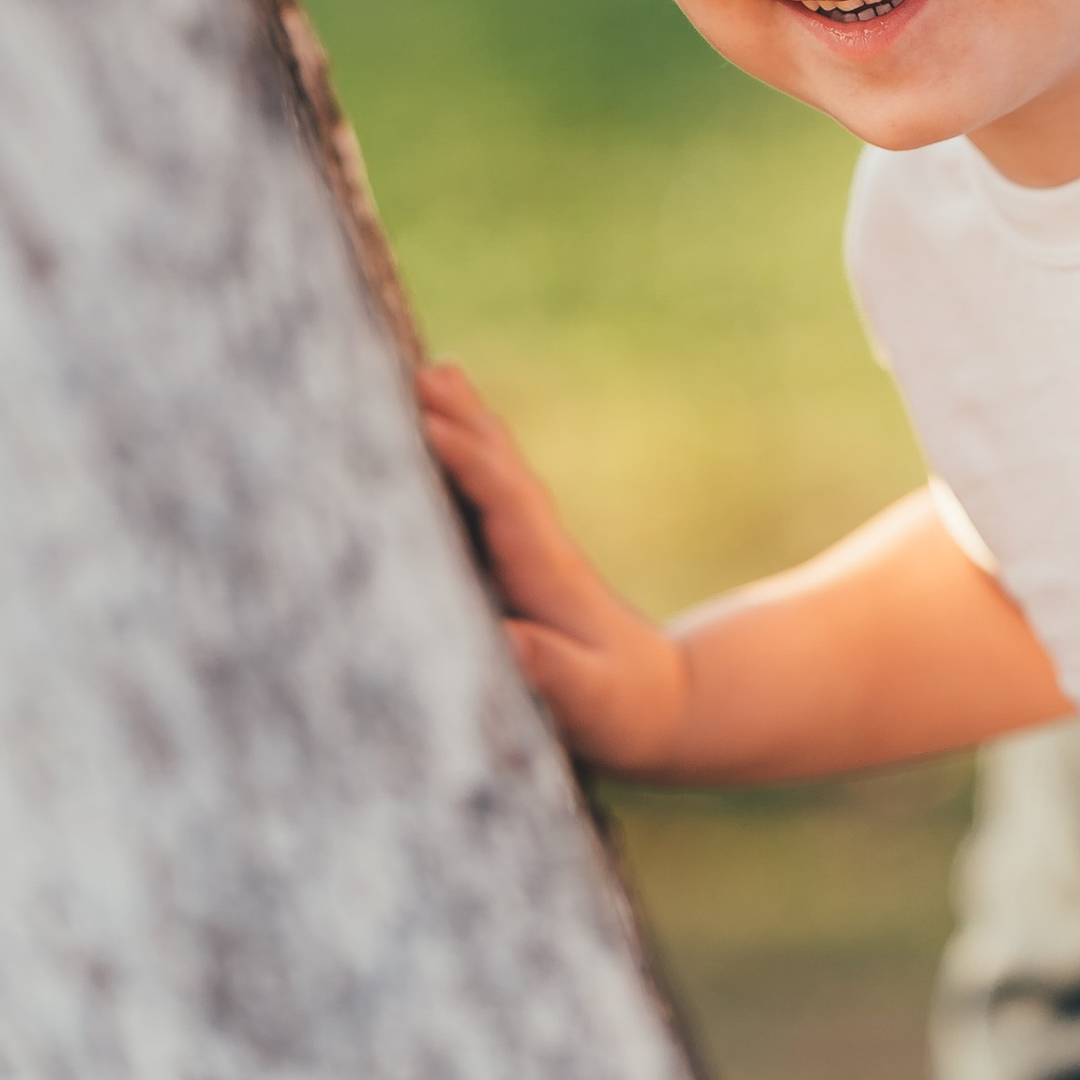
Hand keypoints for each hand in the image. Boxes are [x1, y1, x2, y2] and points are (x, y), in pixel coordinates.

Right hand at [415, 358, 689, 769]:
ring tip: (433, 370)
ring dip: (466, 421)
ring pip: (497, 469)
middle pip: (499, 468)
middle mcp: (541, 546)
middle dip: (461, 422)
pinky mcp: (524, 556)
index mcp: (548, 574)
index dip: (468, 464)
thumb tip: (511, 640)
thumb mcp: (592, 699)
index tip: (426, 425)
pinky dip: (469, 450)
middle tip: (419, 371)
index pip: (504, 504)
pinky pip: (492, 490)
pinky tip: (450, 423)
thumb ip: (555, 671)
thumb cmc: (620, 708)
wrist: (661, 702)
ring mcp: (534, 545)